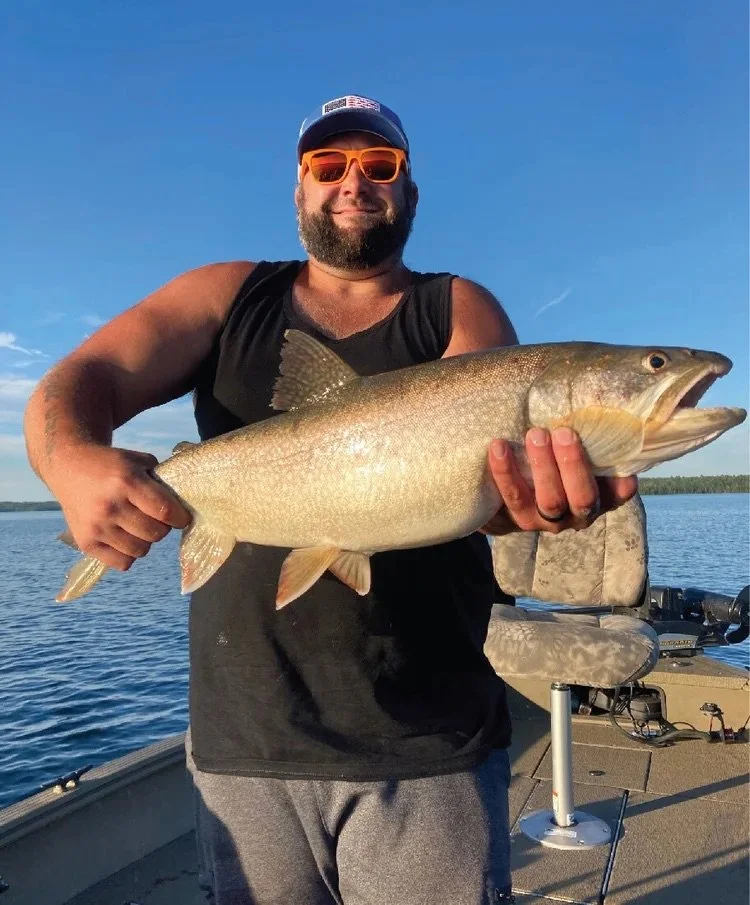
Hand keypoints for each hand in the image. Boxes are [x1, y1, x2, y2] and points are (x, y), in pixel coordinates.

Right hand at [49, 445, 191, 570]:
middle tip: (157, 519)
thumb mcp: (138, 461)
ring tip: (139, 527)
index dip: (180, 518)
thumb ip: (161, 481)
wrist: (69, 466)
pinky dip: (129, 554)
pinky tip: (124, 538)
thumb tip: (182, 505)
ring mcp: (96, 526)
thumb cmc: (111, 465)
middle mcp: (109, 506)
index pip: (165, 511)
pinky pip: (123, 563)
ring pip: (141, 550)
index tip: (182, 518)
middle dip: (163, 527)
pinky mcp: (86, 542)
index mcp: (125, 481)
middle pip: (155, 533)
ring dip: (146, 541)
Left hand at [485, 427, 637, 534]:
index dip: (621, 481)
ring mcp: (547, 520)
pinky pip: (512, 497)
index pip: (618, 492)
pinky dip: (505, 471)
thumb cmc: (553, 458)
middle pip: (582, 498)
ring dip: (542, 466)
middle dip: (574, 464)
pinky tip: (498, 446)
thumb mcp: (573, 448)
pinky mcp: (518, 518)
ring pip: (550, 500)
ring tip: (535, 434)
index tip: (616, 455)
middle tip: (563, 432)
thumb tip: (598, 393)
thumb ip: (587, 431)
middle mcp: (578, 514)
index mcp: (601, 497)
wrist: (509, 494)